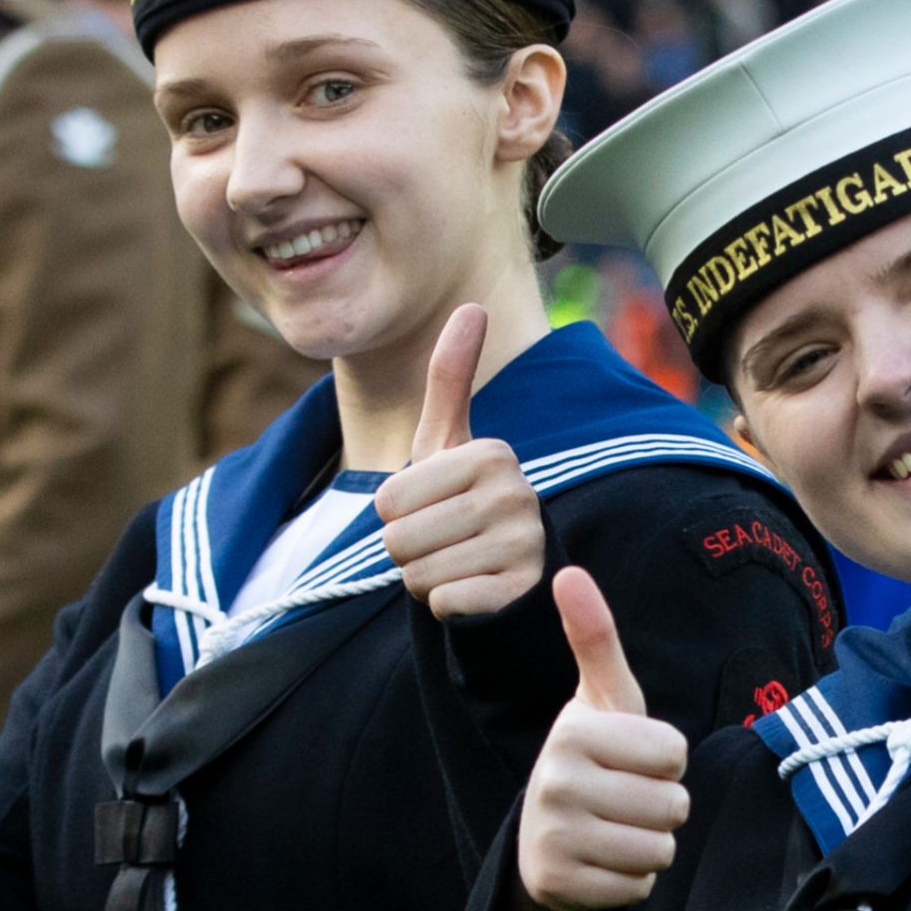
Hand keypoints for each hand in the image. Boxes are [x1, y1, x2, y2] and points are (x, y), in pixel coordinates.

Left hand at [376, 305, 544, 619]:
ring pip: (418, 575)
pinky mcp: (520, 589)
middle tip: (442, 542)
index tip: (432, 509)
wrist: (512, 572)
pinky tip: (473, 591)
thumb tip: (473, 304)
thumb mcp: (449, 442)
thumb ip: (453, 376)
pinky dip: (446, 605)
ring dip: (425, 579)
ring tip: (458, 563)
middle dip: (407, 550)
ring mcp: (522, 542)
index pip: (387, 500)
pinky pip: (443, 602)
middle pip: (398, 540)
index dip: (396, 515)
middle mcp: (515, 492)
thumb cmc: (464, 499)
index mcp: (492, 452)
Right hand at [517, 569, 688, 910]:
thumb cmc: (592, 754)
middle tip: (624, 795)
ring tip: (616, 826)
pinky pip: (640, 887)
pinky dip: (632, 878)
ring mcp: (555, 838)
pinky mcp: (560, 886)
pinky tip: (603, 860)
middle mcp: (556, 784)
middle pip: (673, 806)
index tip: (631, 756)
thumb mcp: (601, 698)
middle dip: (662, 805)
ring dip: (651, 843)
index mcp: (573, 732)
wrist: (544, 832)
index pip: (675, 753)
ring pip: (660, 849)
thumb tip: (568, 571)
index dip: (665, 759)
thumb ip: (595, 637)